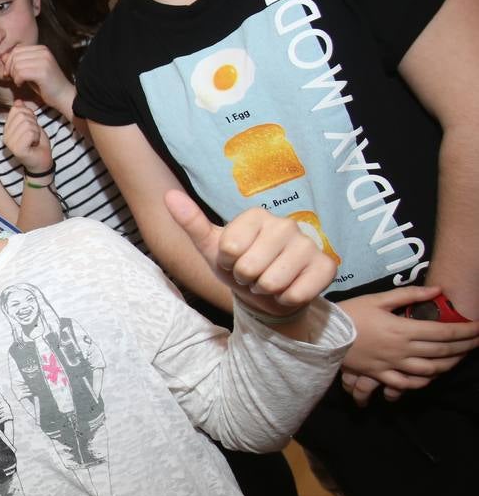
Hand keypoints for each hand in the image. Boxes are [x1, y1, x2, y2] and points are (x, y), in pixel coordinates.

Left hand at [1, 44, 74, 114]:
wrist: (63, 96)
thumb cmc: (46, 85)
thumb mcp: (30, 71)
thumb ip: (18, 62)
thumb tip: (3, 57)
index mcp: (41, 49)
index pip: (16, 50)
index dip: (9, 62)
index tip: (10, 73)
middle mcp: (43, 51)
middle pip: (15, 56)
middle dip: (10, 69)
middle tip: (13, 79)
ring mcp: (44, 60)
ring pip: (17, 64)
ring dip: (14, 76)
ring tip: (19, 82)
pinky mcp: (43, 71)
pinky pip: (21, 73)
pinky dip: (17, 80)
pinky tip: (22, 85)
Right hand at [3, 100, 51, 173]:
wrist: (42, 160)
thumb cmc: (37, 143)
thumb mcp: (31, 124)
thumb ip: (24, 113)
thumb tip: (18, 101)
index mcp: (7, 129)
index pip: (16, 110)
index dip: (29, 114)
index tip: (31, 126)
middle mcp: (5, 136)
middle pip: (22, 115)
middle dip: (33, 122)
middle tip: (34, 134)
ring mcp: (10, 143)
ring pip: (27, 124)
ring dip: (36, 131)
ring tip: (34, 139)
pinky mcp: (17, 149)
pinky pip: (30, 133)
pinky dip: (36, 137)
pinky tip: (34, 144)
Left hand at [164, 190, 335, 321]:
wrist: (268, 292)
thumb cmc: (237, 265)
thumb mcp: (211, 248)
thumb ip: (191, 222)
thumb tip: (168, 196)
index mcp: (256, 215)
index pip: (230, 249)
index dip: (227, 263)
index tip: (233, 260)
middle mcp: (285, 224)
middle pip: (250, 267)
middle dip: (246, 279)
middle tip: (251, 274)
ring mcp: (308, 244)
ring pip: (273, 283)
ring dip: (265, 290)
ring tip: (267, 281)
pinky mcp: (326, 266)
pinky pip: (296, 294)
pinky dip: (286, 299)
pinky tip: (288, 289)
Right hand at [337, 286, 478, 403]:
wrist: (322, 334)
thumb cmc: (350, 312)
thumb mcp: (378, 298)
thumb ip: (410, 295)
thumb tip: (438, 291)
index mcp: (403, 329)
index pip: (444, 331)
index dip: (466, 330)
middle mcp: (402, 350)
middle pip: (442, 351)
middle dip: (465, 346)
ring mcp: (391, 365)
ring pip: (429, 370)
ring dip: (449, 365)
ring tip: (460, 358)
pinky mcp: (379, 374)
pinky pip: (406, 384)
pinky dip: (422, 382)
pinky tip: (431, 376)